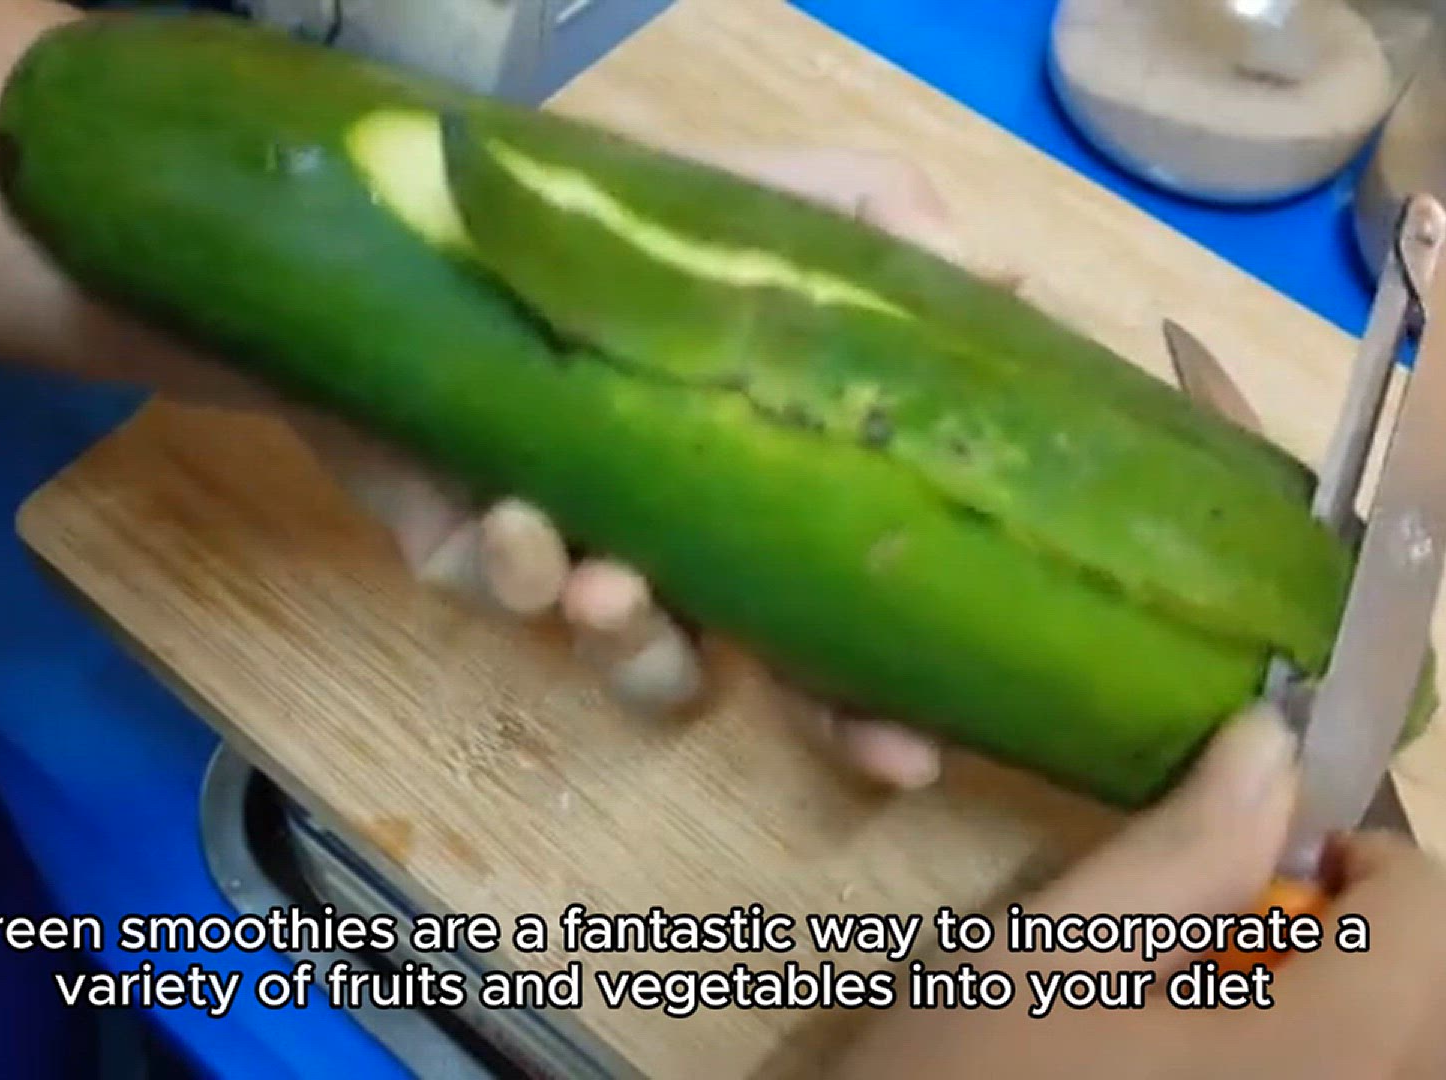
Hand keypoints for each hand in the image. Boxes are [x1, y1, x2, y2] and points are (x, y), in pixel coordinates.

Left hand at [281, 145, 972, 789]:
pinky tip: (521, 511)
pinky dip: (519, 562)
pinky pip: (505, 596)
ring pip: (635, 658)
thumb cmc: (619, 232)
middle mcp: (688, 550)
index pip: (845, 622)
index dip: (882, 699)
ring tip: (611, 582)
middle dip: (819, 722)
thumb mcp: (755, 207)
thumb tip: (1007, 274)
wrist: (439, 220)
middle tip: (865, 746)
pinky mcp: (472, 555)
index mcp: (761, 498)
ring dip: (635, 634)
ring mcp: (584, 561)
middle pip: (772, 678)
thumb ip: (869, 222)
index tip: (924, 749)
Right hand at [826, 707, 1445, 1078]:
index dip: (1365, 866)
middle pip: (1423, 997)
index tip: (1249, 870)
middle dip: (1319, 946)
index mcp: (1329, 1052)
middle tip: (1179, 951)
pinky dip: (1278, 1062)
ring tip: (1160, 1023)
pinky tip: (1161, 1071)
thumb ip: (1180, 853)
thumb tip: (1272, 749)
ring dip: (1297, 1010)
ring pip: (1379, 1054)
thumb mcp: (1048, 956)